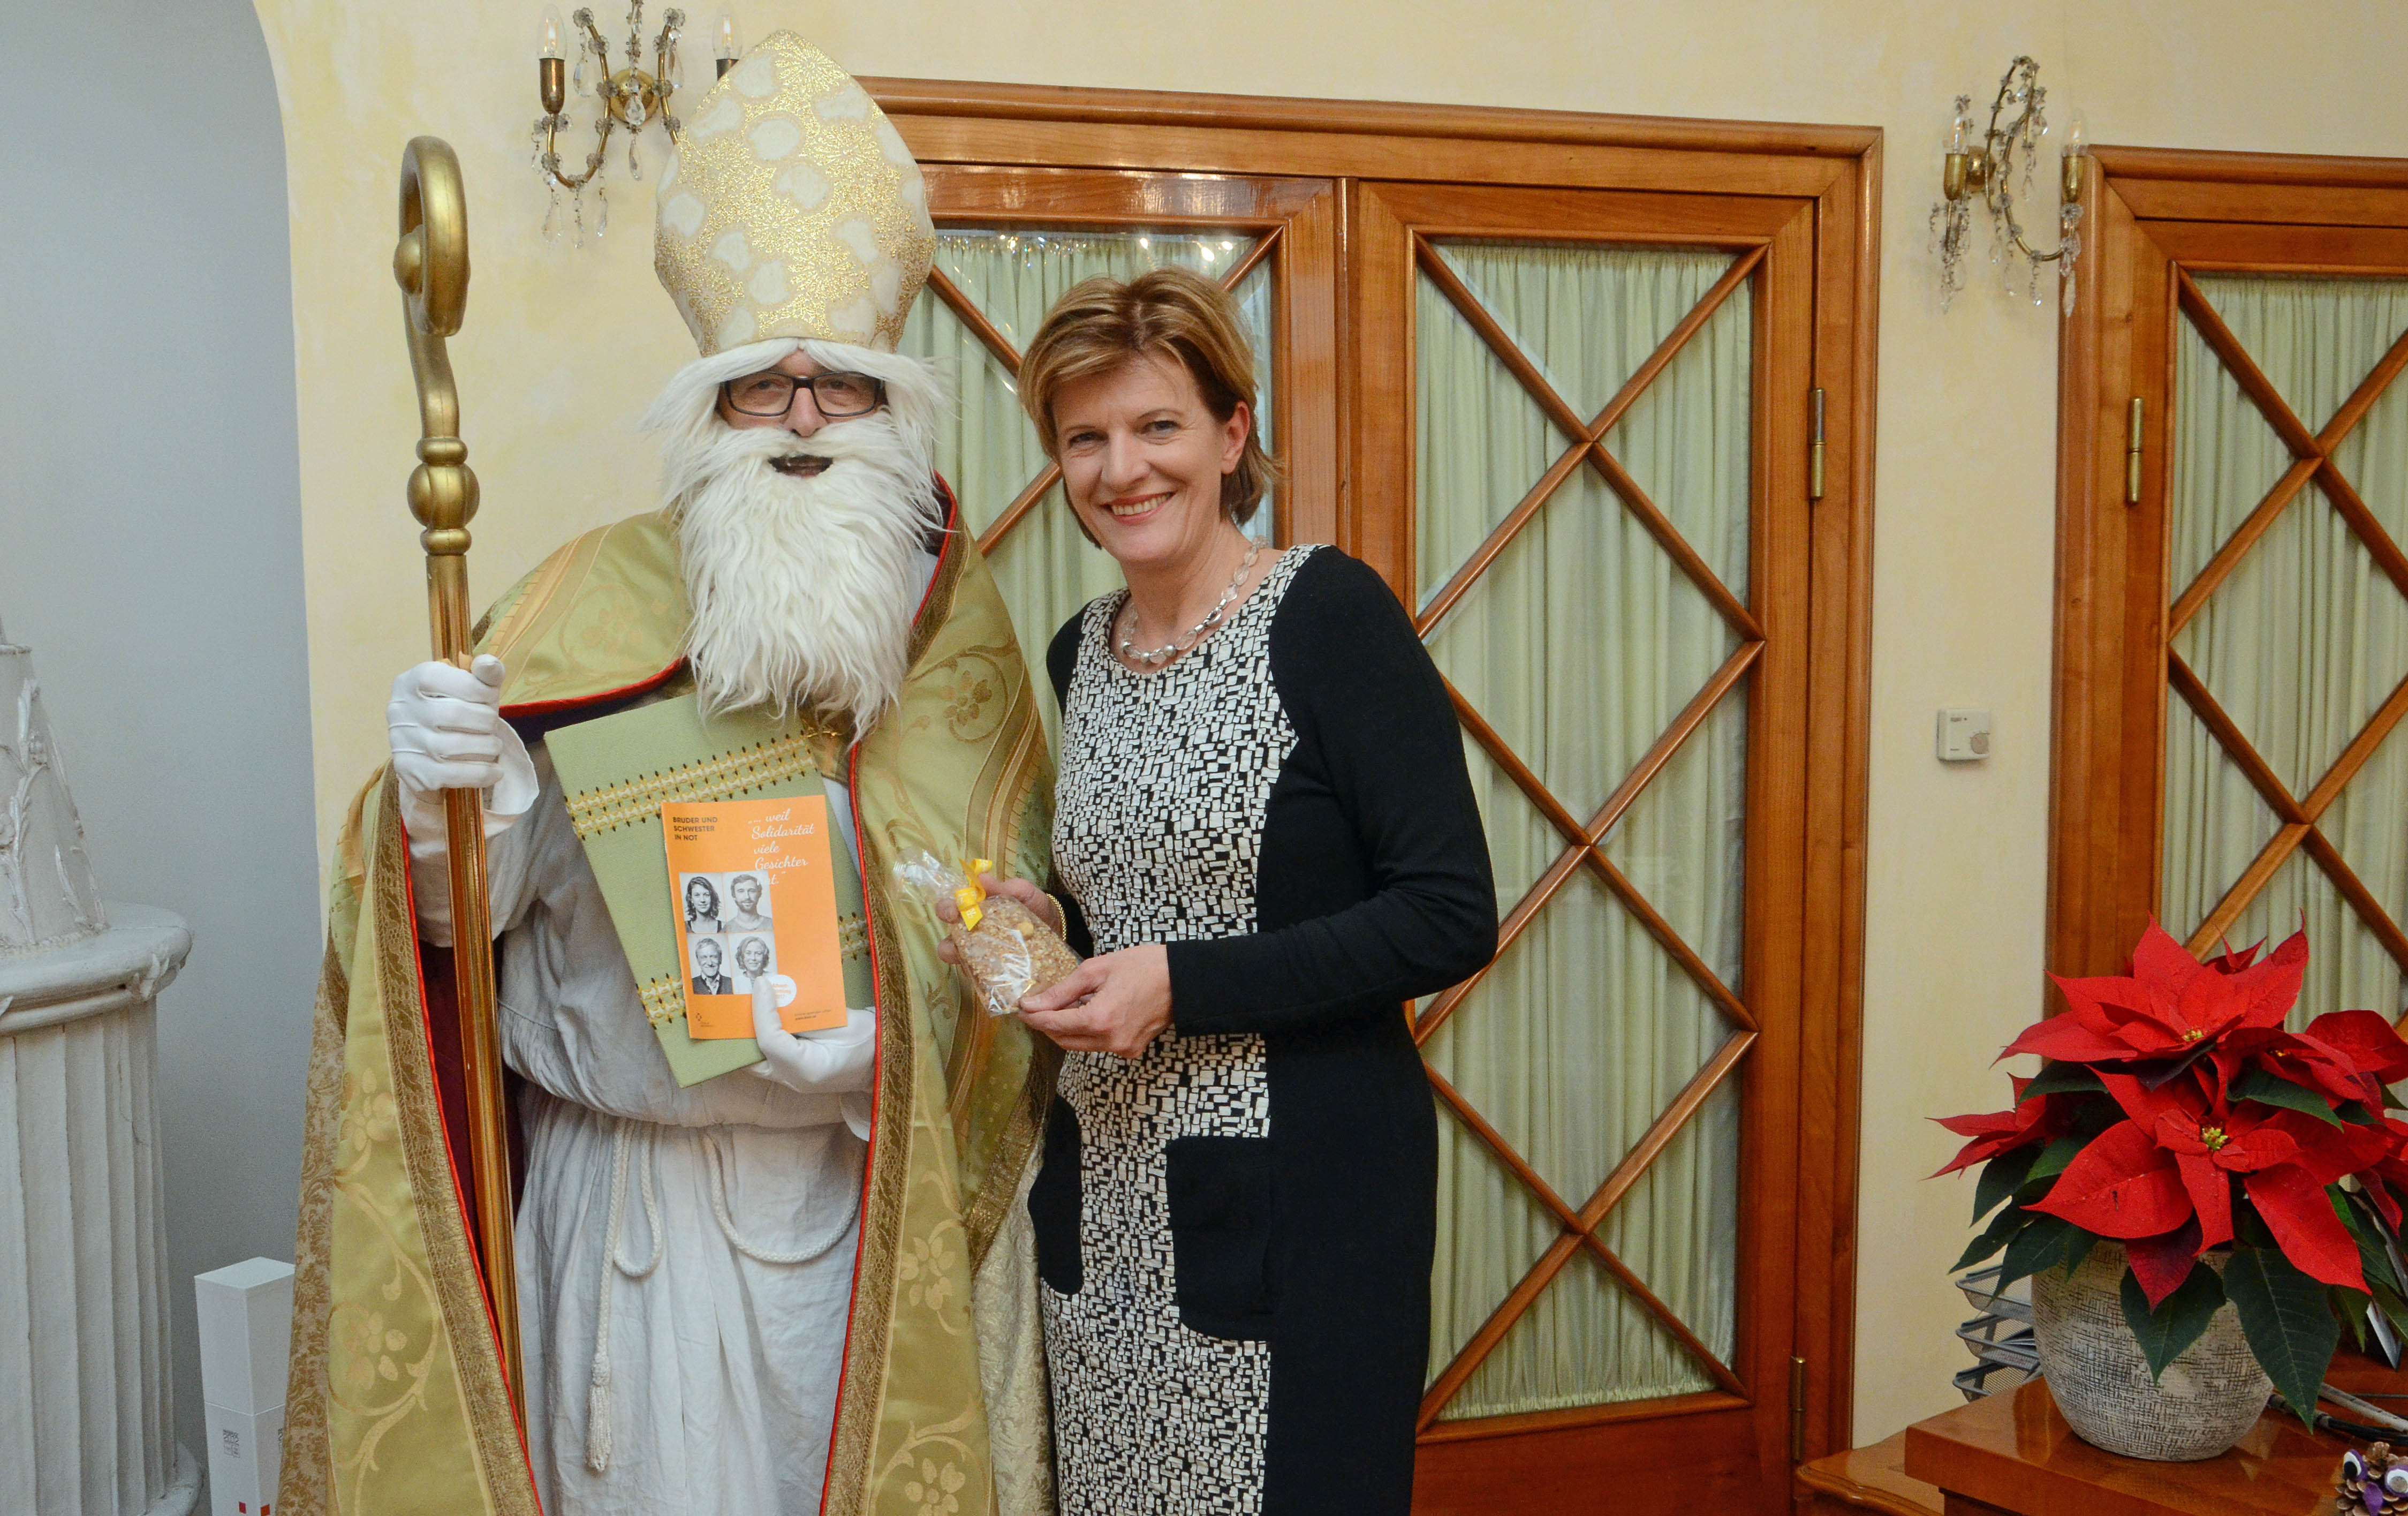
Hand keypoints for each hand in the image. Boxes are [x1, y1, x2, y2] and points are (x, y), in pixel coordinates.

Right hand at [388, 655, 534, 806]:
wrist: (429, 752)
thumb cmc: (454, 712)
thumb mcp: (470, 689)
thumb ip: (484, 675)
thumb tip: (489, 664)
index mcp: (411, 681)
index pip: (446, 679)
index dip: (479, 689)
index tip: (491, 698)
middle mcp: (400, 709)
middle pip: (454, 714)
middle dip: (486, 721)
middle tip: (493, 726)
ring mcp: (402, 742)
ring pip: (455, 746)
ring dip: (487, 747)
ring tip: (494, 746)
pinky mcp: (410, 771)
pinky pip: (453, 774)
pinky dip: (482, 773)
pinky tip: (494, 770)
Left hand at [748, 979, 876, 1094]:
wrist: (882, 1062)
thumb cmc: (867, 1039)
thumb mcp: (841, 1020)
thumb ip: (805, 1012)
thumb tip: (776, 994)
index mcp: (808, 1068)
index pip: (771, 1040)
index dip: (762, 1011)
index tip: (762, 984)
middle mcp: (794, 1080)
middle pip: (752, 1058)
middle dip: (744, 1031)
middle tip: (744, 1000)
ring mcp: (793, 1082)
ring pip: (756, 1062)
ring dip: (751, 1037)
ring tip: (749, 1009)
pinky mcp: (794, 1076)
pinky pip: (769, 1059)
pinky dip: (763, 1041)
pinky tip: (764, 1019)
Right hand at [933, 870, 1064, 966]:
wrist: (1057, 929)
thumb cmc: (1034, 907)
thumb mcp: (1023, 892)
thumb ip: (1004, 886)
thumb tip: (982, 878)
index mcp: (975, 912)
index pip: (950, 909)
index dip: (946, 909)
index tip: (954, 910)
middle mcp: (972, 935)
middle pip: (948, 940)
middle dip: (947, 939)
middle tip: (960, 939)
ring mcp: (980, 956)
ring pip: (960, 962)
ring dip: (961, 959)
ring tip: (974, 956)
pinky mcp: (992, 973)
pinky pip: (980, 977)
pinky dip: (982, 974)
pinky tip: (993, 970)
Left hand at [1016, 944, 1169, 1059]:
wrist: (1182, 979)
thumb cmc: (1143, 966)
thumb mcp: (1097, 969)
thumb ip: (1062, 990)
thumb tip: (1033, 1004)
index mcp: (1099, 1019)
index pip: (1053, 1024)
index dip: (1033, 1016)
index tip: (1021, 1007)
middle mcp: (1109, 1041)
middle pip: (1063, 1040)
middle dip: (1047, 1024)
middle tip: (1037, 1006)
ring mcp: (1122, 1049)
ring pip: (1080, 1045)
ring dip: (1066, 1028)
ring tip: (1066, 1004)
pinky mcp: (1131, 1050)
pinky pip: (1098, 1045)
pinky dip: (1087, 1031)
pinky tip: (1090, 1011)